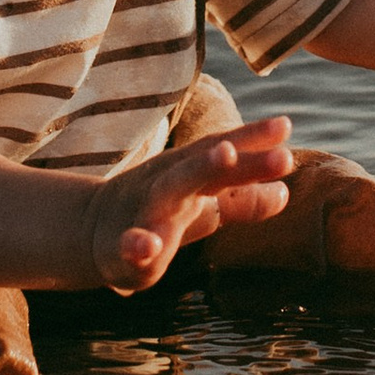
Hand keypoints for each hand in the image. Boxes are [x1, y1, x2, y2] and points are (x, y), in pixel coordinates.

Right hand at [84, 114, 294, 292]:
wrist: (89, 233)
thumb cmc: (157, 215)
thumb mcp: (200, 205)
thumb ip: (240, 200)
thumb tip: (284, 193)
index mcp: (189, 174)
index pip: (222, 151)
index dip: (252, 139)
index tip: (286, 126)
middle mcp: (168, 186)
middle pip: (203, 167)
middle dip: (238, 159)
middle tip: (281, 155)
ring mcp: (144, 213)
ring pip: (169, 192)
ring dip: (197, 173)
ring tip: (226, 156)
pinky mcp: (123, 249)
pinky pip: (129, 246)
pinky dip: (137, 245)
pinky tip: (146, 248)